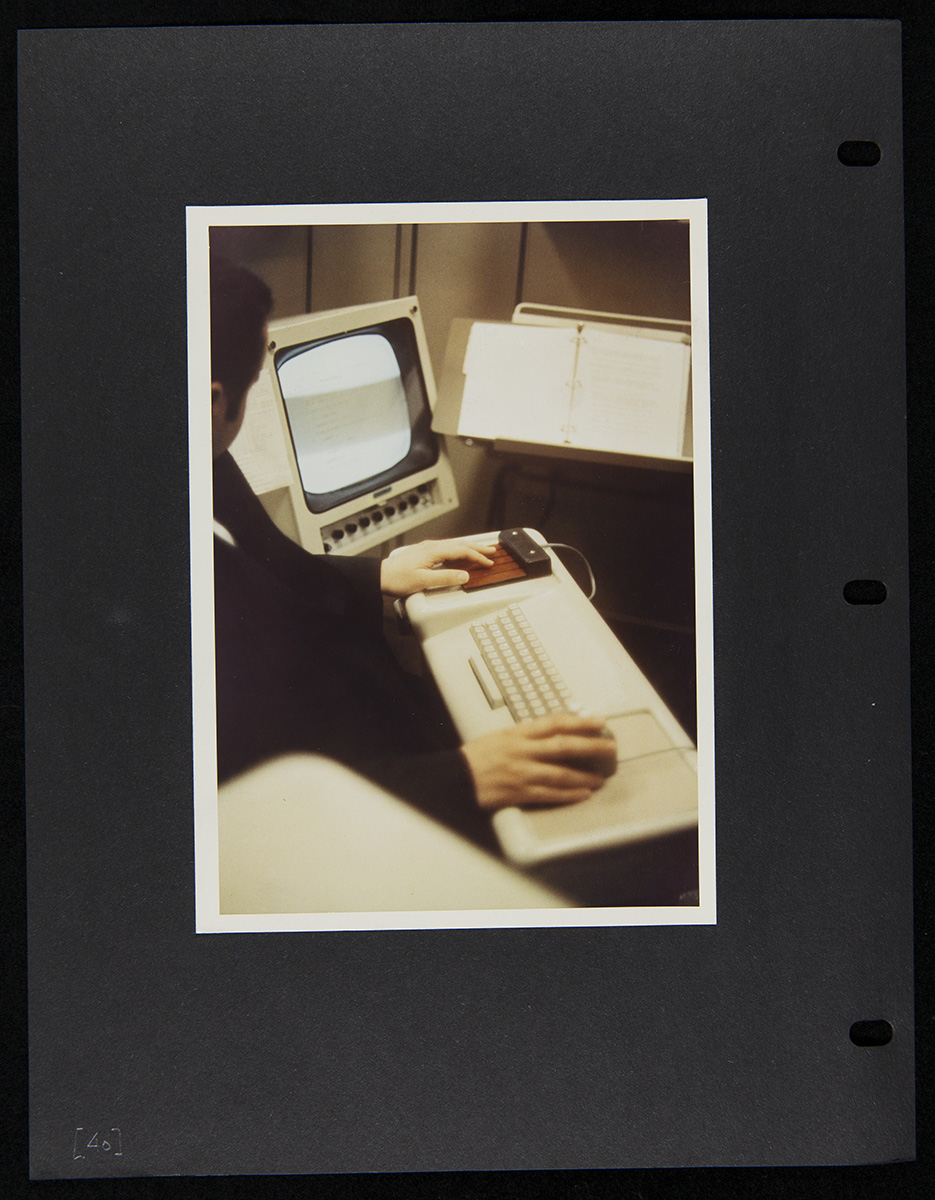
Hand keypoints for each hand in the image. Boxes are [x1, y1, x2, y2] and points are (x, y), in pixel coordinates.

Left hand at [380, 538, 496, 596]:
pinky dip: (459, 549)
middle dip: (478, 547)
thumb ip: (445, 578)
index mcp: (434, 551)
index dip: (477, 556)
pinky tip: (460, 553)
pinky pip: (447, 547)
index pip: (462, 551)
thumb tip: (464, 576)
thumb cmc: (398, 578)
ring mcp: (428, 548)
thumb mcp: (423, 581)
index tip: (488, 561)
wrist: (380, 576)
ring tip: (481, 550)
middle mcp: (432, 546)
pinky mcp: (424, 552)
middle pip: (460, 544)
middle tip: (492, 550)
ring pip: (454, 544)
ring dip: (469, 547)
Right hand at [459, 714, 617, 811]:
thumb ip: (526, 736)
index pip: (554, 723)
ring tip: (600, 778)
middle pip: (563, 746)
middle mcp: (522, 751)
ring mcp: (522, 773)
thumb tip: (553, 734)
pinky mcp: (519, 793)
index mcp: (517, 733)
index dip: (579, 722)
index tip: (599, 722)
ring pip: (560, 773)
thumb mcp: (500, 736)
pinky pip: (549, 795)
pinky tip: (583, 794)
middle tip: (610, 747)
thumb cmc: (476, 757)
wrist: (456, 778)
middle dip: (590, 746)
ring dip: (583, 776)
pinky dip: (568, 795)